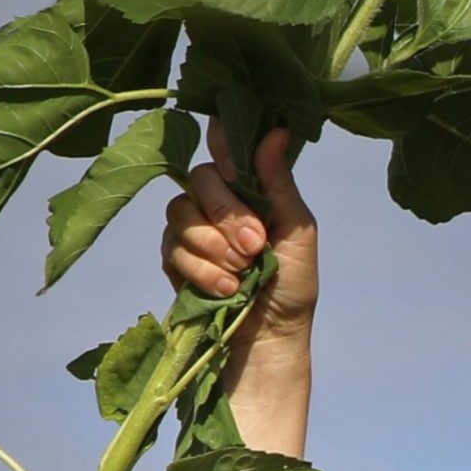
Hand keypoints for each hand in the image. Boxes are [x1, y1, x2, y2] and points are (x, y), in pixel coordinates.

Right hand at [159, 122, 316, 456]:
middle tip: (254, 244)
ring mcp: (192, 229)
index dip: (222, 140)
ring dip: (212, 245)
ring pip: (180, 212)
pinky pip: (172, 248)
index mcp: (250, 188)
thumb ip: (279, 183)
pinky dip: (201, 270)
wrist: (270, 339)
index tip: (229, 151)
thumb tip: (278, 131)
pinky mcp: (174, 258)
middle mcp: (216, 202)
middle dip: (226, 213)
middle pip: (200, 177)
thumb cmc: (293, 286)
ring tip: (241, 273)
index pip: (226, 146)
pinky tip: (225, 289)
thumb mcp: (297, 231)